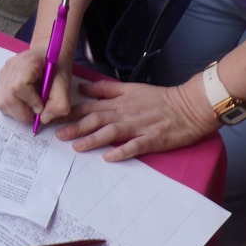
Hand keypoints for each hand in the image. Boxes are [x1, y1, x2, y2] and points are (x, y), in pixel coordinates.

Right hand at [0, 46, 86, 128]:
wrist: (49, 55)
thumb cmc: (56, 67)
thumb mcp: (65, 85)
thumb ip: (59, 104)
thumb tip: (43, 119)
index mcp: (26, 62)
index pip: (19, 87)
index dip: (31, 101)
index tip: (41, 105)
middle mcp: (10, 67)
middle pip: (7, 99)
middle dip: (24, 112)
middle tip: (37, 109)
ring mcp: (3, 74)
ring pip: (2, 104)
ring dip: (18, 111)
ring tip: (31, 103)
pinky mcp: (0, 82)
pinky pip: (2, 103)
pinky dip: (14, 107)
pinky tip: (25, 101)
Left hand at [49, 76, 220, 160]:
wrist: (190, 106)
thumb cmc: (160, 98)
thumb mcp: (131, 88)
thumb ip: (106, 89)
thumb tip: (83, 88)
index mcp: (120, 101)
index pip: (91, 105)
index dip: (72, 112)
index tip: (55, 117)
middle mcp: (126, 113)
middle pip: (97, 118)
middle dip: (76, 127)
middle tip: (57, 135)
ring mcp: (139, 127)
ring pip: (111, 132)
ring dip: (93, 139)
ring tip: (76, 146)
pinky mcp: (152, 139)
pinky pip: (135, 146)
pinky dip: (121, 151)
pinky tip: (109, 158)